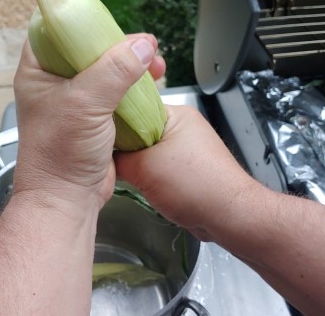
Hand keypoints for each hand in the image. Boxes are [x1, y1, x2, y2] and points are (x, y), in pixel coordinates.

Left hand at [13, 33, 165, 207]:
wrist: (68, 197)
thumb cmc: (60, 153)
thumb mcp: (84, 103)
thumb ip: (114, 70)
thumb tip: (143, 47)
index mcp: (39, 73)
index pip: (57, 33)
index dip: (84, 23)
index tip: (111, 21)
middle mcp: (57, 85)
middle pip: (90, 52)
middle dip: (120, 48)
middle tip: (146, 46)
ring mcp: (79, 102)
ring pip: (109, 74)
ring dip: (133, 68)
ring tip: (157, 66)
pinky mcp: (98, 118)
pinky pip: (119, 96)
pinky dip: (136, 90)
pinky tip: (153, 86)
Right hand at [115, 105, 254, 239]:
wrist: (229, 216)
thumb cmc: (193, 185)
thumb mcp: (144, 168)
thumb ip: (118, 159)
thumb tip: (103, 159)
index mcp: (177, 114)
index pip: (135, 109)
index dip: (114, 123)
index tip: (95, 136)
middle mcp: (183, 127)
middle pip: (140, 131)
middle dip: (125, 147)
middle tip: (105, 158)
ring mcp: (186, 148)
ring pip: (149, 151)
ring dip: (137, 164)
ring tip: (121, 173)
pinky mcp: (187, 168)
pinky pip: (158, 165)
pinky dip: (148, 174)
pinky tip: (137, 183)